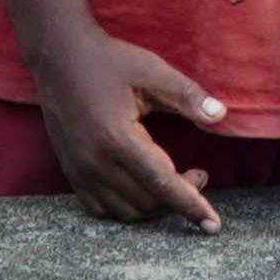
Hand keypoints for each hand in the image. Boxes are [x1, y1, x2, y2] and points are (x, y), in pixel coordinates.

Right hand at [33, 15, 228, 230]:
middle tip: (198, 174)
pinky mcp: (71, 172)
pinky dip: (127, 207)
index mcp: (117, 138)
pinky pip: (101, 208)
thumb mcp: (152, 70)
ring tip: (174, 180)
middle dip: (179, 197)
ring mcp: (79, 170)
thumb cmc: (108, 60)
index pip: (162, 184)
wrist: (59, 55)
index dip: (191, 205)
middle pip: (146, 202)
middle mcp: (95, 162)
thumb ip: (187, 96)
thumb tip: (220, 116)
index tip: (213, 224)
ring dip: (155, 205)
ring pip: (125, 211)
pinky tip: (142, 187)